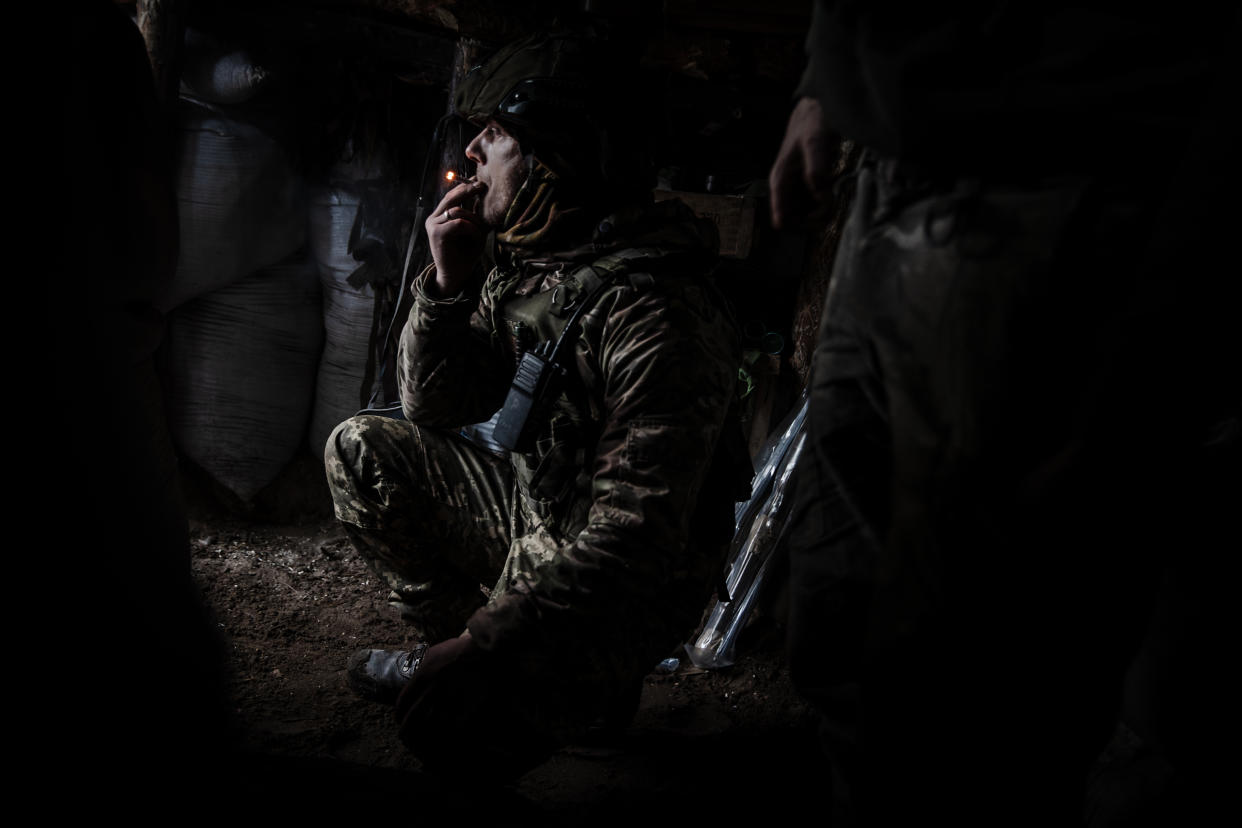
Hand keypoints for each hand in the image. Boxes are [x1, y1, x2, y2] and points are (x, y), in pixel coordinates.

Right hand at [426, 180, 487, 295]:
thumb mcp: (473, 232)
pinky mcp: (436, 233)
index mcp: (440, 217)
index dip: (464, 187)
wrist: (454, 277)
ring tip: (480, 231)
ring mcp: (433, 225)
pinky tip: (476, 237)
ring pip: (456, 210)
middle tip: (482, 186)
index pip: (452, 196)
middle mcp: (434, 219)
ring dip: (473, 219)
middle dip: (468, 190)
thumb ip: (474, 216)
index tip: (479, 182)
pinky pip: (459, 223)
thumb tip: (483, 196)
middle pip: (451, 197)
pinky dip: (471, 228)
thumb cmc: (465, 255)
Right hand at [768, 96, 838, 228]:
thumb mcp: (815, 143)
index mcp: (780, 182)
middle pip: (795, 223)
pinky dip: (825, 204)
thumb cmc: (812, 123)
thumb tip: (819, 195)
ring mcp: (796, 188)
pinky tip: (834, 192)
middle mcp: (786, 189)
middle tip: (832, 207)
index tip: (820, 214)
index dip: (803, 224)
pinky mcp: (806, 185)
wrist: (817, 108)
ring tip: (835, 198)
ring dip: (821, 214)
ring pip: (805, 216)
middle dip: (814, 220)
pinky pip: (813, 206)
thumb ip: (816, 168)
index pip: (782, 220)